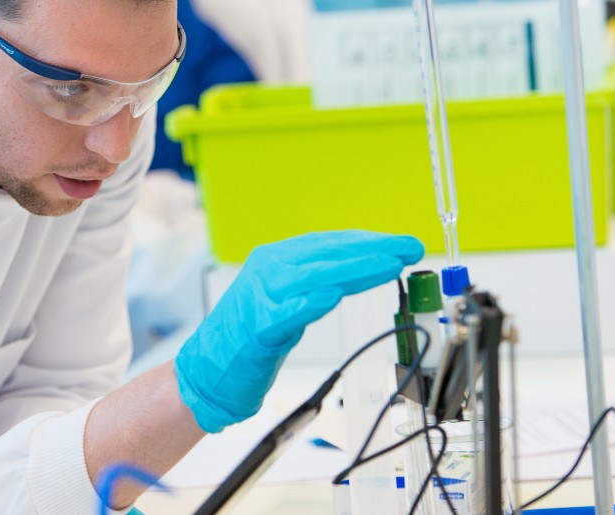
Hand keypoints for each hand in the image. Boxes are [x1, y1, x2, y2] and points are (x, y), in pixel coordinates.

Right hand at [175, 230, 423, 432]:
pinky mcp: (255, 330)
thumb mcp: (285, 300)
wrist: (205, 372)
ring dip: (354, 269)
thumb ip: (315, 283)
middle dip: (372, 250)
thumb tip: (358, 271)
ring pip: (313, 276)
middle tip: (409, 248)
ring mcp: (259, 298)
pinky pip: (286, 313)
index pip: (330, 243)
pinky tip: (333, 295)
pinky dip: (309, 303)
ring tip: (389, 265)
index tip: (402, 245)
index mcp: (275, 259)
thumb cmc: (247, 338)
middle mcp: (267, 270)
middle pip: (326, 254)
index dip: (369, 242)